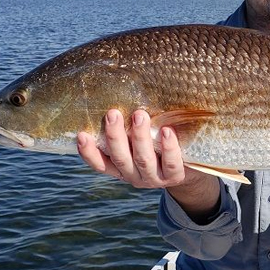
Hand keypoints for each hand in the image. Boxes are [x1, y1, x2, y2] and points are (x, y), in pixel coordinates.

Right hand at [78, 109, 220, 220]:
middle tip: (113, 113)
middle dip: (115, 136)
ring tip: (140, 115)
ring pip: (143, 159)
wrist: (188, 170)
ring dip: (140, 137)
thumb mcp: (140, 140)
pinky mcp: (175, 176)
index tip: (81, 134)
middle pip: (120, 158)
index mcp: (121, 167)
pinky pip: (171, 163)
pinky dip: (168, 147)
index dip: (89, 152)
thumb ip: (128, 127)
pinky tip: (167, 131)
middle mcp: (134, 175)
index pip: (100, 163)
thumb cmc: (158, 146)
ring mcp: (154, 178)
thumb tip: (119, 91)